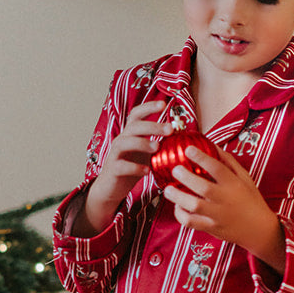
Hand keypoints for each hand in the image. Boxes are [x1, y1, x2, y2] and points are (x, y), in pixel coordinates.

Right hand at [77, 99, 172, 235]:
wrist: (111, 188)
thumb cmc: (132, 169)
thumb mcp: (146, 154)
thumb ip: (159, 145)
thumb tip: (182, 137)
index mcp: (131, 134)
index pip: (137, 114)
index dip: (148, 107)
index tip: (164, 104)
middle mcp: (122, 140)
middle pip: (134, 126)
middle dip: (152, 125)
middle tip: (170, 129)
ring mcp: (115, 154)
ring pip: (124, 142)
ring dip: (142, 143)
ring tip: (157, 147)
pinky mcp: (113, 169)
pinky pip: (122, 165)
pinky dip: (134, 167)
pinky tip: (146, 171)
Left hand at [164, 145, 285, 274]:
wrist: (260, 230)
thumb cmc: (251, 199)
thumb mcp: (245, 178)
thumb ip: (229, 162)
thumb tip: (212, 145)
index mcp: (234, 184)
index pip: (217, 168)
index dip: (201, 157)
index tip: (188, 149)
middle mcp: (226, 199)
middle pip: (203, 187)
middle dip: (185, 176)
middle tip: (175, 169)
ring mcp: (218, 215)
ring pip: (194, 206)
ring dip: (177, 197)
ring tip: (168, 189)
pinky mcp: (211, 228)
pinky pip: (191, 222)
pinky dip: (180, 214)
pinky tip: (178, 206)